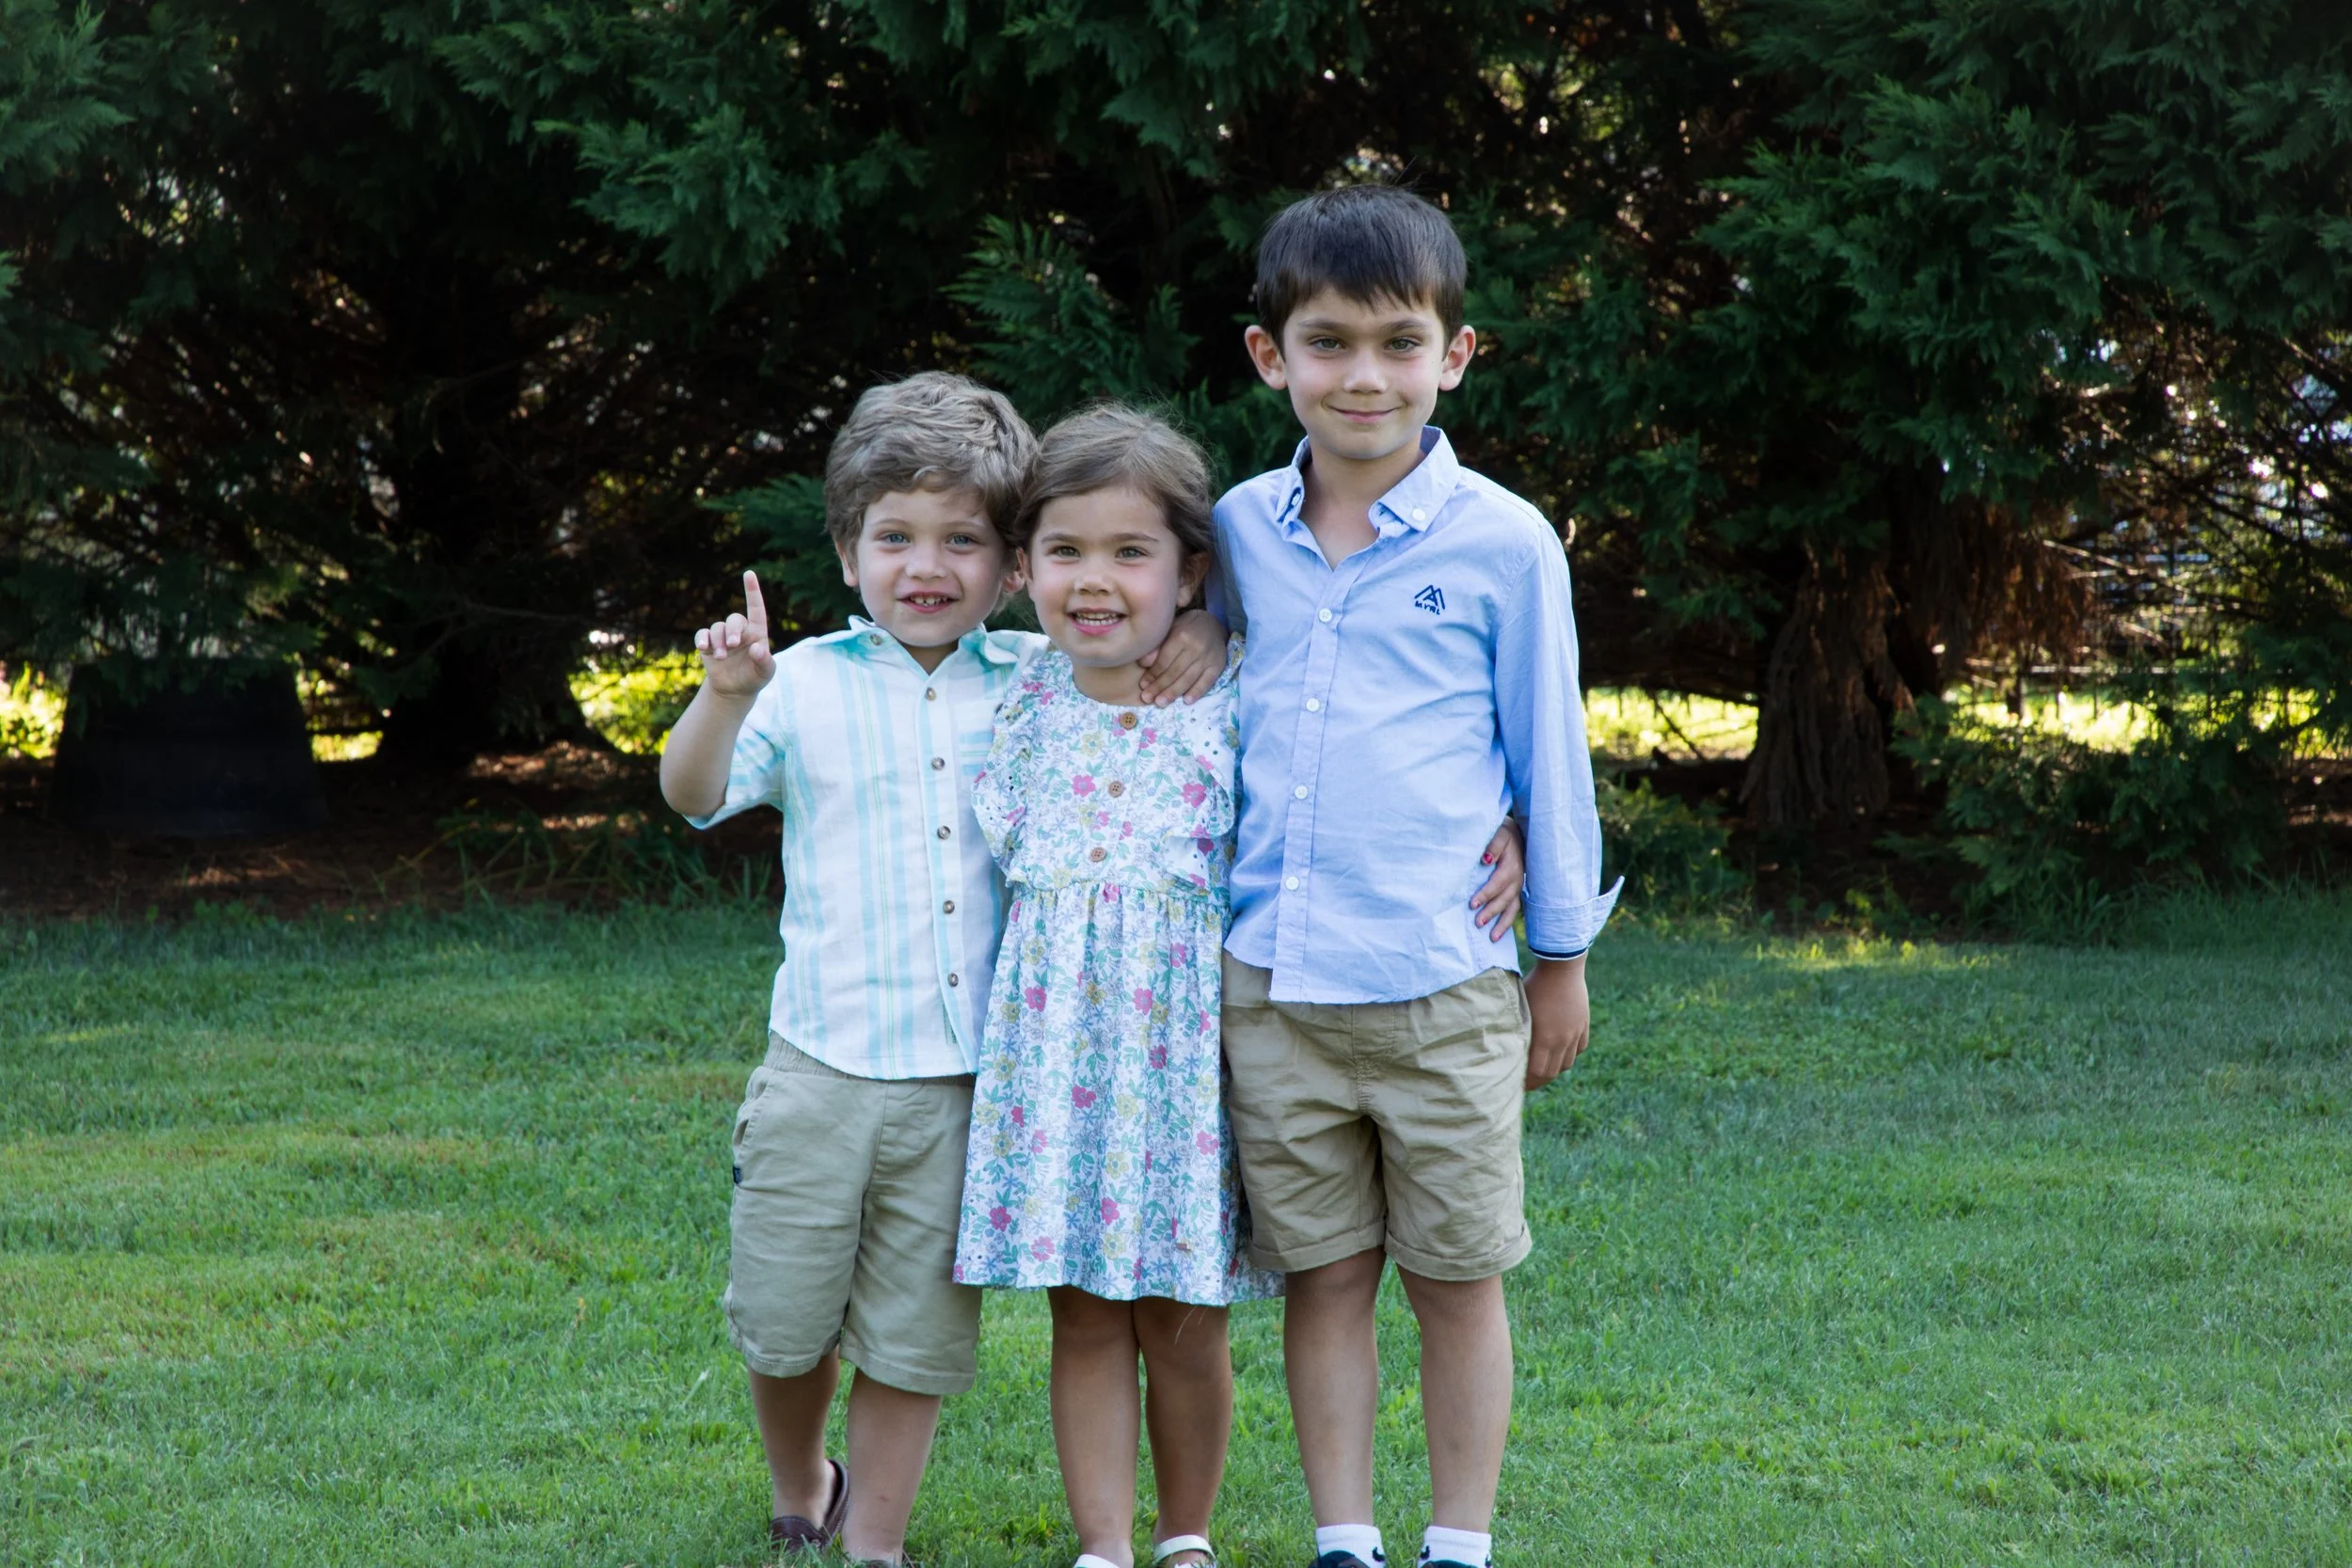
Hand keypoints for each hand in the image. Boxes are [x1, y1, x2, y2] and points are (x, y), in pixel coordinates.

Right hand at [695, 570, 775, 699]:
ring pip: (717, 628)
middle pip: (734, 619)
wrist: (735, 690)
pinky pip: (702, 635)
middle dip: (732, 631)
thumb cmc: (755, 677)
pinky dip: (701, 639)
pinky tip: (703, 648)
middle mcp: (740, 630)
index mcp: (757, 632)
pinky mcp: (708, 644)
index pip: (756, 608)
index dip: (752, 591)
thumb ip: (765, 661)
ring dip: (718, 642)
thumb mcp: (766, 673)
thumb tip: (757, 648)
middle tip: (732, 645)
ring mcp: (722, 636)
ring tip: (720, 658)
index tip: (749, 573)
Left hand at [1137, 609, 1225, 705]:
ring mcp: (1208, 658)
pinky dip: (1197, 692)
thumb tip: (1143, 664)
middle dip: (1160, 687)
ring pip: (1188, 679)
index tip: (1143, 685)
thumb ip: (1157, 646)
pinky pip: (1207, 682)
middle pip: (1175, 672)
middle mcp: (1196, 648)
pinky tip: (1186, 701)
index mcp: (1181, 636)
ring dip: (1173, 693)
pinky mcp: (1218, 666)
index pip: (1165, 660)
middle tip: (1148, 699)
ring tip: (1161, 703)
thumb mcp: (1169, 630)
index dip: (1153, 674)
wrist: (1212, 625)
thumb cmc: (1185, 628)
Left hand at [1471, 818, 1523, 941]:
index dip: (1485, 894)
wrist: (1521, 834)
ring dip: (1502, 923)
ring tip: (1492, 938)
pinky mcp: (1517, 891)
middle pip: (1504, 899)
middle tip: (1477, 923)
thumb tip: (1485, 860)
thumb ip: (1493, 845)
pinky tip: (1498, 934)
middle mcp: (1517, 879)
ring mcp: (1518, 887)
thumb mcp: (1500, 834)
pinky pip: (1514, 909)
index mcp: (1511, 867)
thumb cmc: (1505, 834)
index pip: (1497, 884)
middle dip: (1491, 912)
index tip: (1472, 904)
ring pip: (1511, 908)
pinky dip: (1507, 921)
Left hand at [1523, 955, 1589, 1090]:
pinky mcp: (1583, 1025)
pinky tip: (1560, 1050)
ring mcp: (1575, 1033)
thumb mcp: (1520, 1008)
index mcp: (1543, 1038)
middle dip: (1539, 1080)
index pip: (1536, 1072)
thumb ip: (1518, 1031)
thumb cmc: (1534, 985)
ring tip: (1543, 1066)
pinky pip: (1579, 1048)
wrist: (1561, 967)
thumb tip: (1507, 1049)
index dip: (1527, 1082)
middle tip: (1528, 1081)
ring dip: (1555, 1068)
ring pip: (1567, 1063)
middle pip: (1552, 1072)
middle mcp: (1561, 1040)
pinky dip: (1570, 1054)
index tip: (1517, 1083)